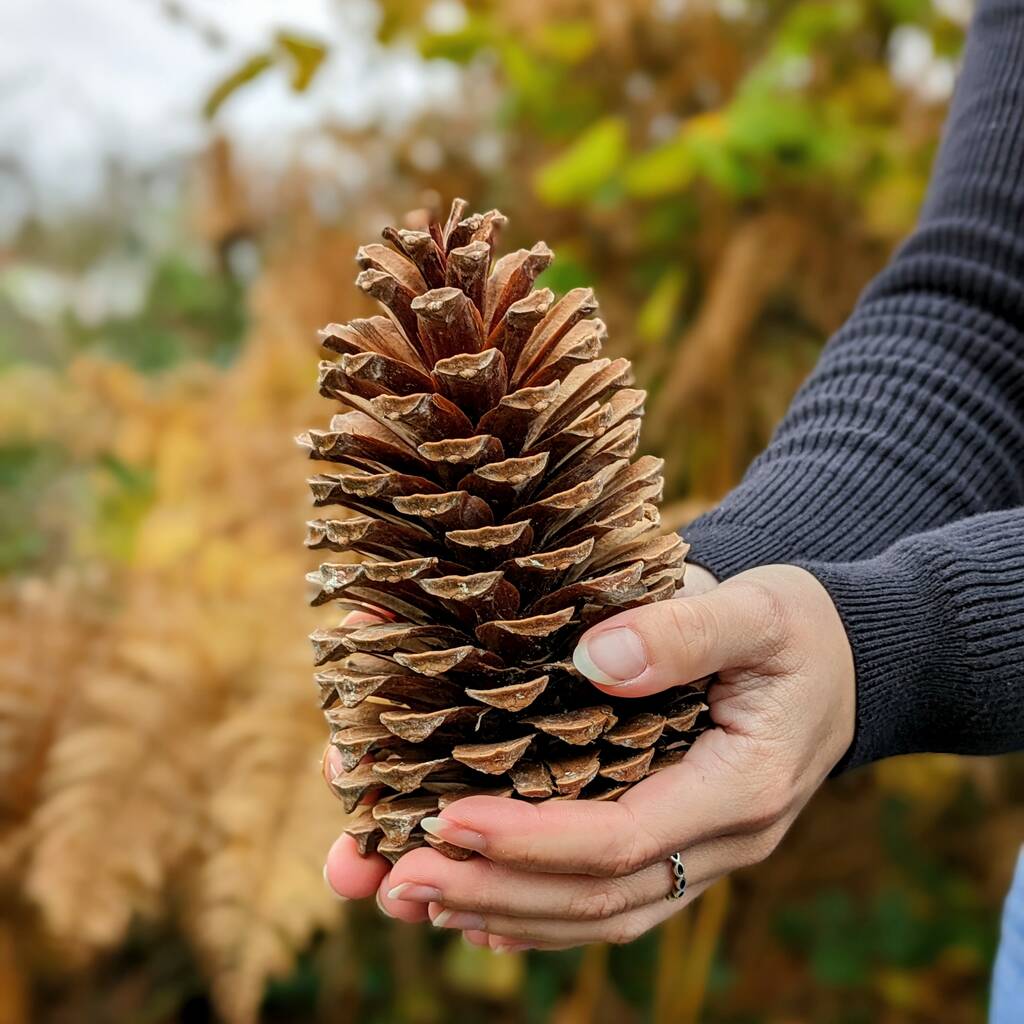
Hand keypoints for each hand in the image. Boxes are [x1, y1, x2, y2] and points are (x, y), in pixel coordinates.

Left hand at [323, 564, 854, 951]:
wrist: (844, 661)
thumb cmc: (799, 627)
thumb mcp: (758, 609)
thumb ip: (685, 630)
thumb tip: (594, 658)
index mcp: (741, 788)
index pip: (621, 839)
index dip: (528, 840)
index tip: (444, 818)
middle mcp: (722, 840)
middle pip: (597, 895)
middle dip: (492, 892)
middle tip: (394, 878)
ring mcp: (704, 852)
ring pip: (598, 911)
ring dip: (503, 912)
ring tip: (411, 897)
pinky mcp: (682, 841)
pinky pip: (611, 896)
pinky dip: (540, 912)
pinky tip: (479, 912)